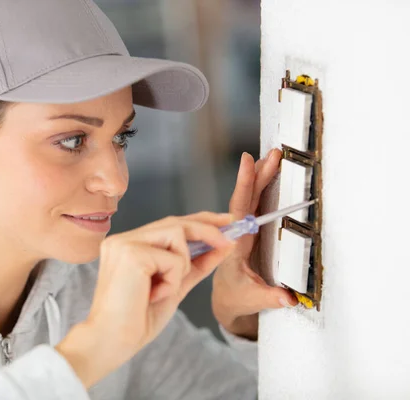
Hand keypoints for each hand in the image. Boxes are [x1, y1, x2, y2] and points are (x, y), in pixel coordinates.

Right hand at [56, 213, 235, 387]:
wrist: (112, 342)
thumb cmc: (136, 320)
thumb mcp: (174, 287)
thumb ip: (194, 265)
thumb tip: (223, 245)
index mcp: (128, 245)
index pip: (168, 224)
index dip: (200, 220)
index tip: (226, 221)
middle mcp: (123, 239)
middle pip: (174, 222)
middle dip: (208, 229)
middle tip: (230, 240)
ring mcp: (125, 243)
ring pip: (176, 234)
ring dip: (183, 264)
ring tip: (166, 288)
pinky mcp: (131, 254)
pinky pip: (172, 258)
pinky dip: (172, 280)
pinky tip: (154, 295)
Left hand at [212, 149, 297, 340]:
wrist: (226, 298)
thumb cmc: (235, 296)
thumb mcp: (250, 299)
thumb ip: (268, 297)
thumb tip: (287, 297)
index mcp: (235, 244)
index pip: (239, 209)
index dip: (243, 184)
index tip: (246, 162)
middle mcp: (236, 232)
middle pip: (247, 198)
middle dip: (258, 174)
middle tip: (274, 153)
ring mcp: (241, 229)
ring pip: (250, 197)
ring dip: (261, 177)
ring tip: (272, 157)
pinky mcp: (248, 230)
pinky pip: (253, 203)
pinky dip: (261, 187)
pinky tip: (269, 175)